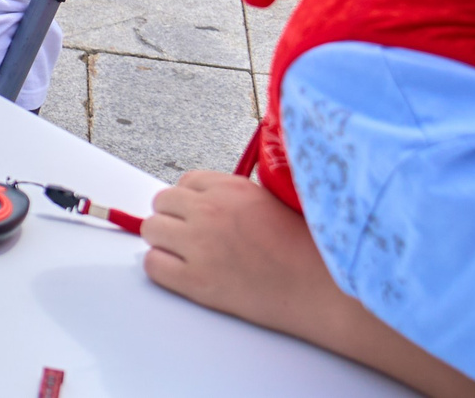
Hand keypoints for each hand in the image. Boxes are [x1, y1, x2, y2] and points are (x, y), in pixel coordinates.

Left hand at [140, 172, 345, 338]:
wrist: (322, 292)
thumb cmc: (307, 250)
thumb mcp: (271, 201)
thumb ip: (234, 196)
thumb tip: (204, 199)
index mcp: (230, 188)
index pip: (185, 182)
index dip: (192, 200)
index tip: (202, 215)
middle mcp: (209, 211)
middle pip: (162, 203)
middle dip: (174, 218)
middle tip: (193, 237)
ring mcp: (199, 245)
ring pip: (151, 230)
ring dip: (165, 241)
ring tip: (188, 255)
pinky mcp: (196, 280)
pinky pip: (153, 265)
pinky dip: (162, 269)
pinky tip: (184, 274)